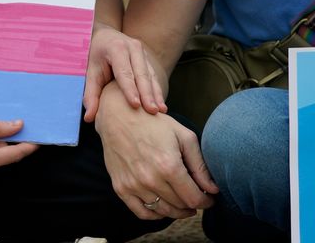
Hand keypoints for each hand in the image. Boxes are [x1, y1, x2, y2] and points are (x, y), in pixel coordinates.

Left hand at [84, 22, 166, 121]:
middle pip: (141, 74)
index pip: (124, 72)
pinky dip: (157, 91)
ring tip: (160, 111)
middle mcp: (132, 48)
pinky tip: (160, 105)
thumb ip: (90, 94)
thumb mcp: (90, 72)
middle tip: (152, 112)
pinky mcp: (148, 59)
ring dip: (156, 94)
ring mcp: (143, 52)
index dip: (130, 89)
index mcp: (116, 48)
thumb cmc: (96, 56)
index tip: (136, 105)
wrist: (104, 36)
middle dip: (148, 94)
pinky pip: (153, 76)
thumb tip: (89, 118)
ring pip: (150, 76)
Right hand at [95, 85, 217, 219]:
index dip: (206, 201)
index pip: (194, 198)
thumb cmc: (153, 123)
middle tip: (196, 196)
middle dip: (192, 204)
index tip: (209, 198)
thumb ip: (200, 165)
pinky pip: (141, 212)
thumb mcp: (183, 136)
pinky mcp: (120, 187)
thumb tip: (213, 189)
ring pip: (163, 211)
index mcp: (169, 166)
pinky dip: (155, 214)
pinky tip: (162, 206)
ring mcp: (133, 185)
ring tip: (182, 202)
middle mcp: (150, 179)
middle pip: (180, 206)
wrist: (118, 116)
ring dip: (176, 210)